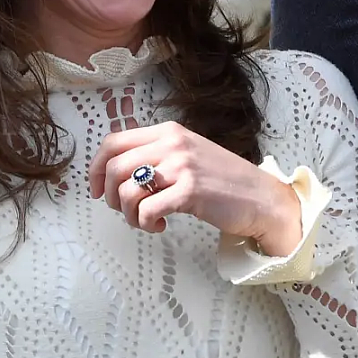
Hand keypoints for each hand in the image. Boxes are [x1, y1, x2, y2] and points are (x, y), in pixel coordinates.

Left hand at [89, 121, 303, 255]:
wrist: (260, 198)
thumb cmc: (222, 180)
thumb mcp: (187, 154)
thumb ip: (157, 153)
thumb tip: (116, 171)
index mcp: (168, 131)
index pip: (113, 141)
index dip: (96, 168)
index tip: (96, 189)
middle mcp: (172, 143)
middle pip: (114, 167)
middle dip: (109, 195)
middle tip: (122, 210)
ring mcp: (182, 166)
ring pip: (126, 190)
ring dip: (128, 214)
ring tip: (145, 220)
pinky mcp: (190, 191)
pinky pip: (146, 209)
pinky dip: (145, 223)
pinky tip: (159, 226)